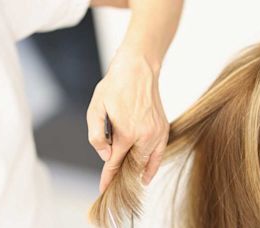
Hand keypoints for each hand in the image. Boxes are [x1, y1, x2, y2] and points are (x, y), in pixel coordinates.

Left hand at [87, 50, 168, 192]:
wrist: (138, 69)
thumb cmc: (115, 86)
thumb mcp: (95, 108)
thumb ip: (96, 136)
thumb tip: (106, 156)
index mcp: (126, 133)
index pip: (115, 163)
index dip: (108, 178)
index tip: (103, 190)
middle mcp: (145, 136)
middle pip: (132, 166)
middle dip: (122, 177)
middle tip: (115, 188)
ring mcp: (157, 133)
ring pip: (147, 162)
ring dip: (137, 174)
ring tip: (130, 184)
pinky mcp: (164, 128)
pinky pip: (159, 154)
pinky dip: (153, 166)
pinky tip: (147, 175)